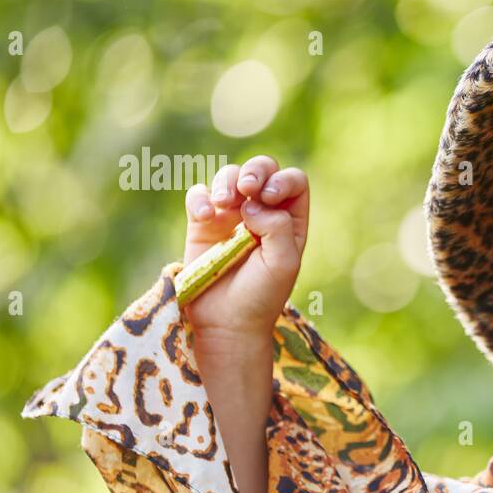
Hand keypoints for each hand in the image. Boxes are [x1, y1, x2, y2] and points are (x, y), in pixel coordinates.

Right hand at [182, 155, 309, 341]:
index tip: (269, 197)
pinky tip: (205, 216)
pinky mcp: (202, 224)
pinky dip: (201, 197)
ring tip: (224, 204)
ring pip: (230, 175)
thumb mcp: (283, 263)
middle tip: (247, 189)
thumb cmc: (262, 296)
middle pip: (262, 169)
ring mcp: (231, 216)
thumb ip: (277, 227)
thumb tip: (252, 202)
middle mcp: (262, 213)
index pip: (293, 182)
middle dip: (255, 171)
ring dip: (227, 181)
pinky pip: (199, 194)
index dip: (282, 181)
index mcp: (290, 221)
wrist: (227, 322)